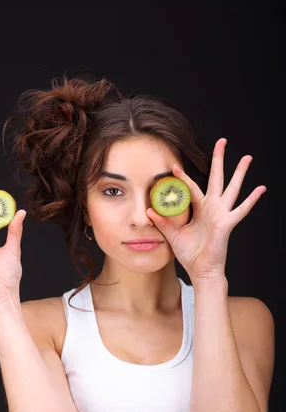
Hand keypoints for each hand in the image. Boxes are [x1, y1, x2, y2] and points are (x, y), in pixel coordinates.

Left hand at [146, 138, 266, 281]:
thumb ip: (163, 222)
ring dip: (239, 173)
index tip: (174, 165)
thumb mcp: (172, 235)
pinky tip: (261, 188)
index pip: (191, 188)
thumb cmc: (190, 254)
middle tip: (222, 141)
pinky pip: (241, 210)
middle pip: (216, 178)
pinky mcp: (227, 223)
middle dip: (218, 160)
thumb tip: (149, 209)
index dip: (183, 177)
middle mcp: (212, 208)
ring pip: (232, 188)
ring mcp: (221, 214)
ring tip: (247, 157)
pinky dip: (252, 199)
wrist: (201, 270)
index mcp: (199, 209)